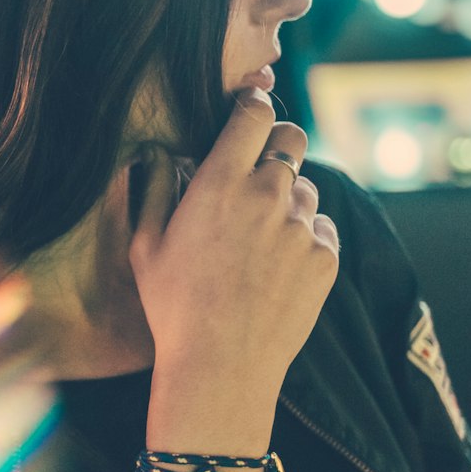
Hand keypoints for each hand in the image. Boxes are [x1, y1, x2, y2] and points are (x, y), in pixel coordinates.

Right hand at [129, 89, 338, 430]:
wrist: (221, 367)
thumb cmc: (173, 310)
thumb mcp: (146, 248)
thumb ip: (154, 192)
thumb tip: (156, 157)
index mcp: (219, 183)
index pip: (253, 113)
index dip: (253, 104)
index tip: (249, 110)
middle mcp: (266, 195)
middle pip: (292, 138)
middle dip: (279, 143)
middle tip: (262, 167)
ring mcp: (301, 226)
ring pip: (307, 188)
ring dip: (289, 200)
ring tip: (263, 239)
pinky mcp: (325, 257)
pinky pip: (322, 229)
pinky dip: (306, 238)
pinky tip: (279, 268)